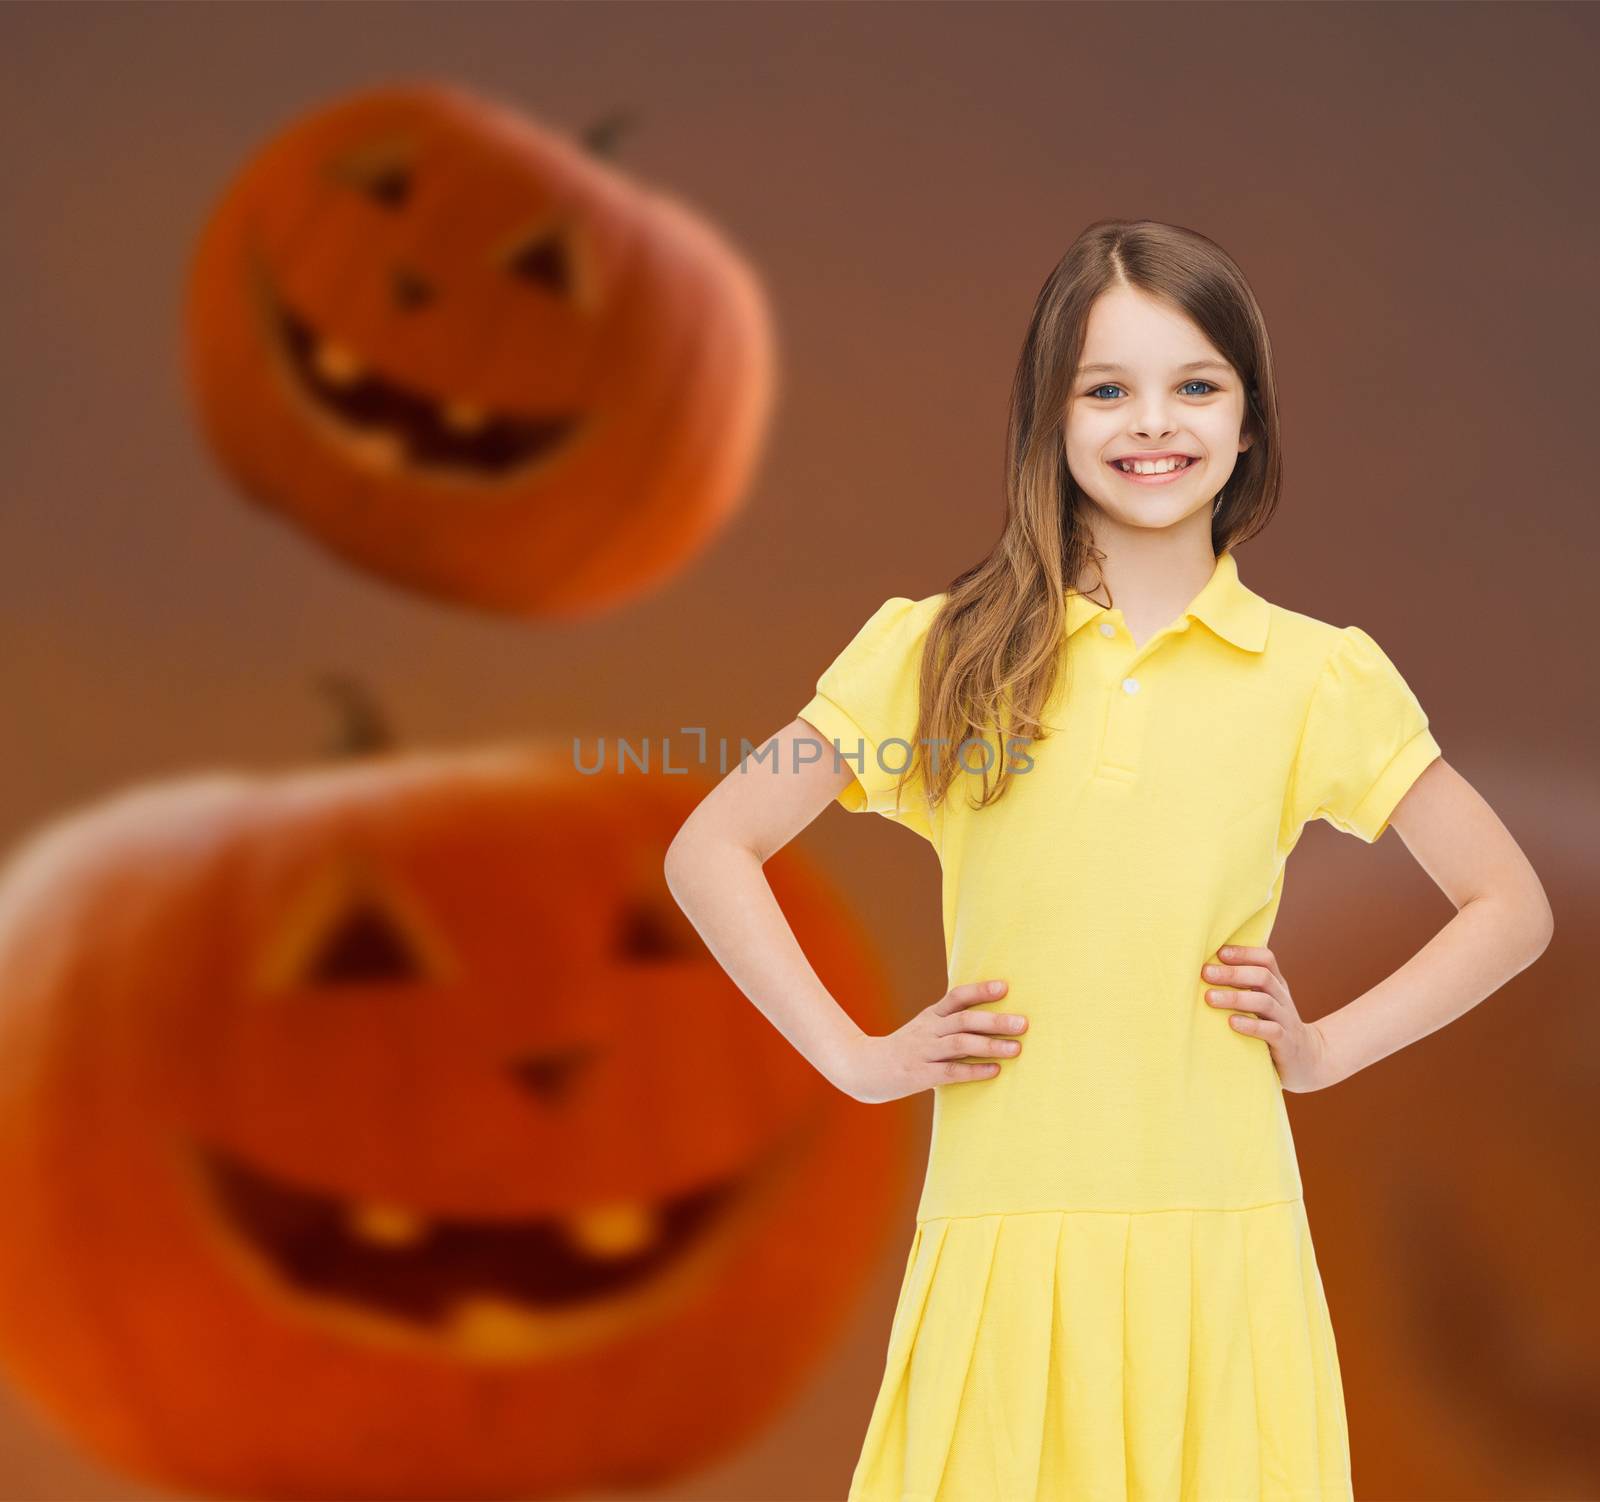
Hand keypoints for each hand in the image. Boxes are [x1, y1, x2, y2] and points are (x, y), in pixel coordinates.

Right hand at [832, 980, 1026, 1103]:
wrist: (864, 1069)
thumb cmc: (904, 1050)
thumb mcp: (924, 1030)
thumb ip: (951, 1025)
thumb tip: (992, 1022)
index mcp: (931, 1016)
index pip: (956, 997)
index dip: (980, 991)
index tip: (1004, 988)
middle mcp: (928, 1030)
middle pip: (964, 1019)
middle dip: (995, 1021)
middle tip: (1023, 1023)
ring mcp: (923, 1052)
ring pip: (960, 1044)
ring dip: (990, 1045)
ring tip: (1016, 1048)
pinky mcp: (920, 1074)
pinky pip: (951, 1071)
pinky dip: (974, 1070)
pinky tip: (994, 1070)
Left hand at [1201, 945, 1333, 1093]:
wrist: (1309, 1059)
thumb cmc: (1273, 1026)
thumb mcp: (1262, 1002)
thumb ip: (1243, 986)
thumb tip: (1203, 968)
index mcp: (1276, 985)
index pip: (1266, 960)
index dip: (1244, 953)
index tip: (1219, 953)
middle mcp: (1282, 998)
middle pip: (1262, 977)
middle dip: (1233, 973)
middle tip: (1206, 973)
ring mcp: (1286, 1020)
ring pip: (1264, 1002)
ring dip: (1235, 998)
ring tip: (1210, 998)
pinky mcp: (1286, 1043)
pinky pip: (1272, 1031)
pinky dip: (1251, 1026)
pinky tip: (1232, 1022)